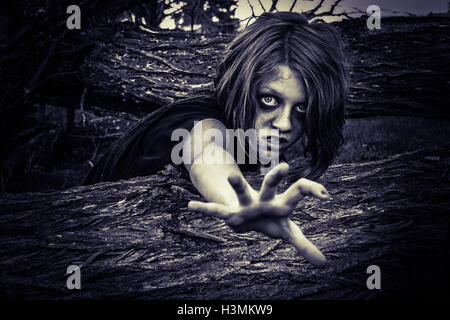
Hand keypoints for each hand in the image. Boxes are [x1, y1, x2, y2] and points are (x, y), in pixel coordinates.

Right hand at [188, 162, 329, 266]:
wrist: (246, 214)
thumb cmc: (270, 220)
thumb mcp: (287, 231)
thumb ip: (304, 245)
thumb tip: (325, 264)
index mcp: (280, 202)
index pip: (298, 190)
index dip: (311, 190)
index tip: (326, 193)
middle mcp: (263, 198)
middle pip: (270, 185)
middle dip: (275, 177)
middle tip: (285, 166)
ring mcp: (245, 203)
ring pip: (241, 191)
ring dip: (237, 184)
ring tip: (230, 176)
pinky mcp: (230, 212)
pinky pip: (216, 210)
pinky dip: (204, 209)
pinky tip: (191, 206)